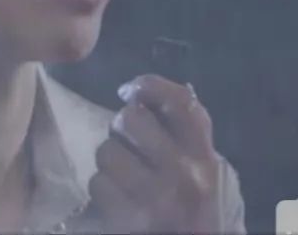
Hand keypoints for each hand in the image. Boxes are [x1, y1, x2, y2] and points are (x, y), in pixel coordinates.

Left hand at [87, 74, 224, 233]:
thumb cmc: (199, 207)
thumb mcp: (206, 169)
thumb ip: (186, 135)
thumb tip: (145, 93)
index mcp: (205, 157)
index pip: (180, 104)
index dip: (149, 86)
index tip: (131, 91)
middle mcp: (183, 174)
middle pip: (131, 120)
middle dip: (120, 126)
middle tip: (126, 141)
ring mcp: (154, 198)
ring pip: (107, 151)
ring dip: (109, 160)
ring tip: (123, 174)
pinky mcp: (128, 219)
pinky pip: (98, 183)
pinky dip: (103, 188)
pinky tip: (118, 196)